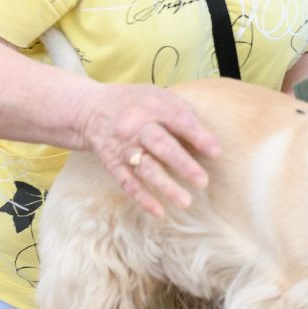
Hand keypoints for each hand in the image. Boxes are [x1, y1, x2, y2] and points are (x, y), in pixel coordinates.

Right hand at [72, 82, 219, 217]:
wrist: (91, 109)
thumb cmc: (136, 104)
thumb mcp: (159, 96)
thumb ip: (183, 112)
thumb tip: (209, 138)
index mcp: (153, 106)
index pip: (179, 120)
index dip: (198, 136)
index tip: (216, 152)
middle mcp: (137, 126)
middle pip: (161, 145)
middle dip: (182, 164)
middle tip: (203, 181)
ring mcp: (124, 147)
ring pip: (146, 168)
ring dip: (166, 186)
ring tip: (186, 201)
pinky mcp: (113, 164)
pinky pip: (128, 183)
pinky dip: (143, 198)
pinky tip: (159, 211)